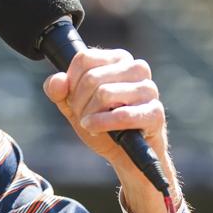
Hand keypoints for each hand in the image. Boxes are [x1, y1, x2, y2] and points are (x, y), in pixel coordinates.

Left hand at [42, 48, 168, 192]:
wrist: (124, 154)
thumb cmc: (101, 123)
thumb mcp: (74, 106)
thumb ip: (59, 91)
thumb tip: (57, 81)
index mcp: (119, 59)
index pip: (84, 59)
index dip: (71, 83)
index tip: (72, 98)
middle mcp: (137, 69)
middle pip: (92, 78)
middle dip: (78, 103)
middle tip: (82, 116)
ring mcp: (149, 90)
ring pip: (104, 93)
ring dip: (89, 114)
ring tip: (89, 124)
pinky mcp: (155, 113)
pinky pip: (122, 115)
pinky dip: (102, 124)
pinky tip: (94, 129)